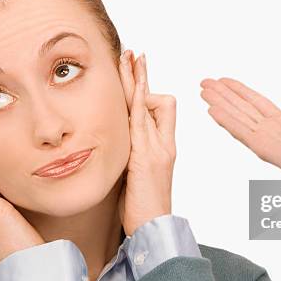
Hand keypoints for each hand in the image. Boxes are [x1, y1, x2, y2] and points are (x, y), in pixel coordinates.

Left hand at [117, 50, 175, 235]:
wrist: (153, 227)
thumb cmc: (143, 206)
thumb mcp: (136, 176)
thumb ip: (132, 155)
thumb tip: (117, 142)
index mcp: (161, 148)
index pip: (158, 110)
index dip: (147, 90)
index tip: (137, 72)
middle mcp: (163, 144)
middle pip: (156, 100)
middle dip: (143, 75)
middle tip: (135, 53)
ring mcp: (157, 149)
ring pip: (149, 105)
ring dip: (138, 80)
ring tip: (129, 59)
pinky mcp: (148, 157)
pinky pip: (141, 122)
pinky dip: (136, 101)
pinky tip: (131, 85)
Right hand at [200, 77, 280, 192]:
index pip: (257, 104)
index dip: (240, 92)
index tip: (224, 81)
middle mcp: (272, 132)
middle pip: (241, 108)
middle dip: (223, 95)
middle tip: (204, 82)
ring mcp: (266, 140)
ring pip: (237, 117)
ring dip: (219, 103)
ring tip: (203, 90)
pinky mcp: (264, 148)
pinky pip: (242, 131)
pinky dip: (226, 120)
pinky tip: (212, 110)